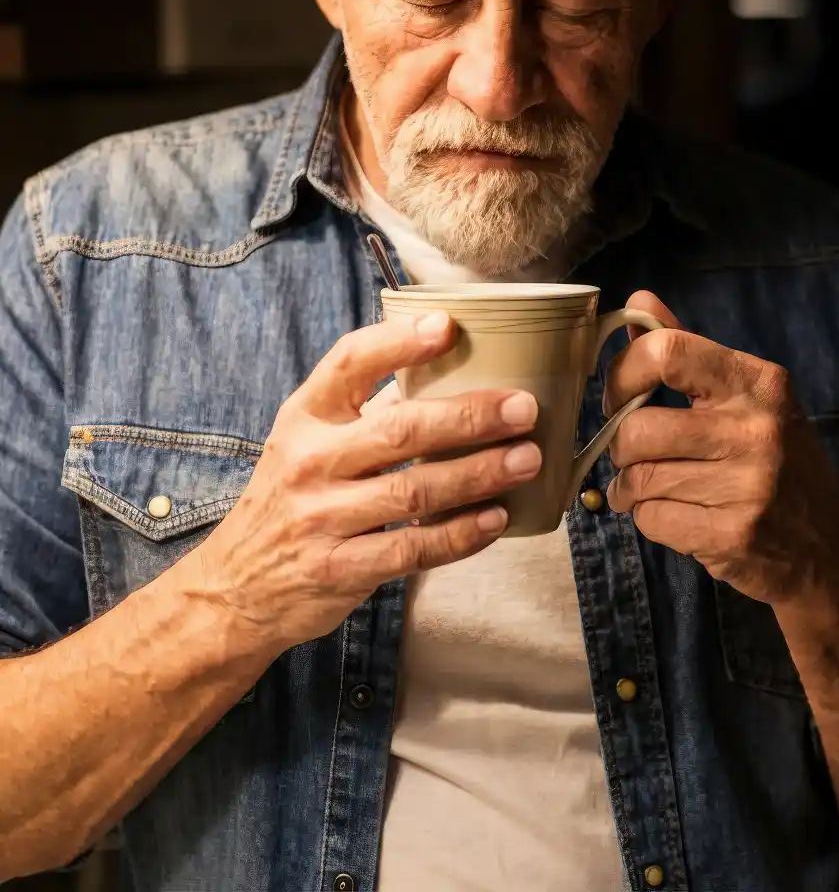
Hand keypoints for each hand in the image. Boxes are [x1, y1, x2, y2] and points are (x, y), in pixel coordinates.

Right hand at [185, 312, 541, 651]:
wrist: (234, 587)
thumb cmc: (291, 497)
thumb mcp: (307, 440)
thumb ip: (364, 409)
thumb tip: (451, 369)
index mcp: (304, 416)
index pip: (349, 363)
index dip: (399, 342)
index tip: (449, 327)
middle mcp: (309, 461)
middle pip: (399, 430)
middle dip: (470, 416)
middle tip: (524, 407)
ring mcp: (321, 518)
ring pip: (414, 491)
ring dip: (479, 474)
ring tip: (528, 459)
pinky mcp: (340, 569)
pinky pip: (412, 549)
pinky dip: (460, 534)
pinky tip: (497, 518)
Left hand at [605, 292, 838, 604]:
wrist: (826, 547)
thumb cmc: (778, 460)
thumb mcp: (748, 397)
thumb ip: (689, 350)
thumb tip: (637, 301)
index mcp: (757, 382)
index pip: (668, 352)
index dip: (623, 373)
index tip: (618, 394)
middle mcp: (755, 428)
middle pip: (638, 429)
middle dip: (620, 446)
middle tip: (632, 454)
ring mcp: (746, 486)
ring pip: (639, 479)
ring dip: (630, 488)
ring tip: (648, 488)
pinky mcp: (732, 534)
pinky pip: (651, 520)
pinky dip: (648, 519)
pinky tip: (673, 515)